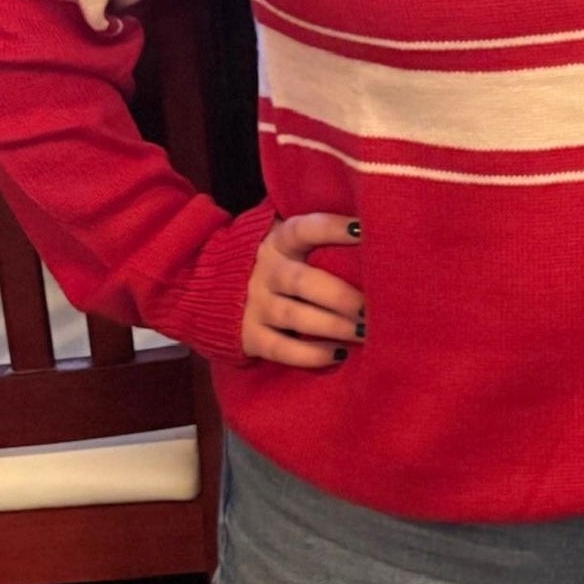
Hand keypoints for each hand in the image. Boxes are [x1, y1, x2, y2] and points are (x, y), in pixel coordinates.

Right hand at [240, 214, 364, 367]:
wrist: (209, 287)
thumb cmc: (277, 262)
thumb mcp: (288, 242)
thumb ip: (320, 239)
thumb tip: (374, 235)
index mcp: (278, 241)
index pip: (305, 229)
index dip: (334, 228)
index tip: (365, 230)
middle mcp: (265, 271)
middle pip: (304, 281)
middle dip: (341, 296)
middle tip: (373, 307)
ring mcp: (255, 304)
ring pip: (295, 316)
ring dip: (334, 326)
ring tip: (365, 332)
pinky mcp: (249, 335)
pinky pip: (281, 349)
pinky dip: (311, 354)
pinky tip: (339, 354)